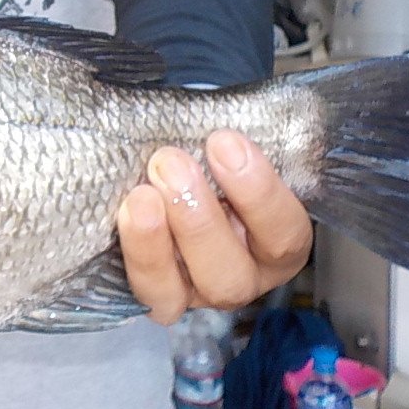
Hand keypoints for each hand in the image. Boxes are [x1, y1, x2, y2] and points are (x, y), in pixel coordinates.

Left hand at [116, 129, 311, 324]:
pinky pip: (145, 290)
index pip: (284, 233)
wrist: (174, 157)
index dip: (258, 192)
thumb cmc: (209, 150)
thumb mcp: (234, 144)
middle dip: (198, 218)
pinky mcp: (157, 293)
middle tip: (171, 163)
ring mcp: (196, 291)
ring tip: (142, 195)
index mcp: (279, 239)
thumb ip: (241, 139)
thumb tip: (253, 115)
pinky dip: (134, 254)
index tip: (225, 141)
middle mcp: (243, 274)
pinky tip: (124, 214)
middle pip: (230, 274)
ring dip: (157, 243)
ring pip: (182, 293)